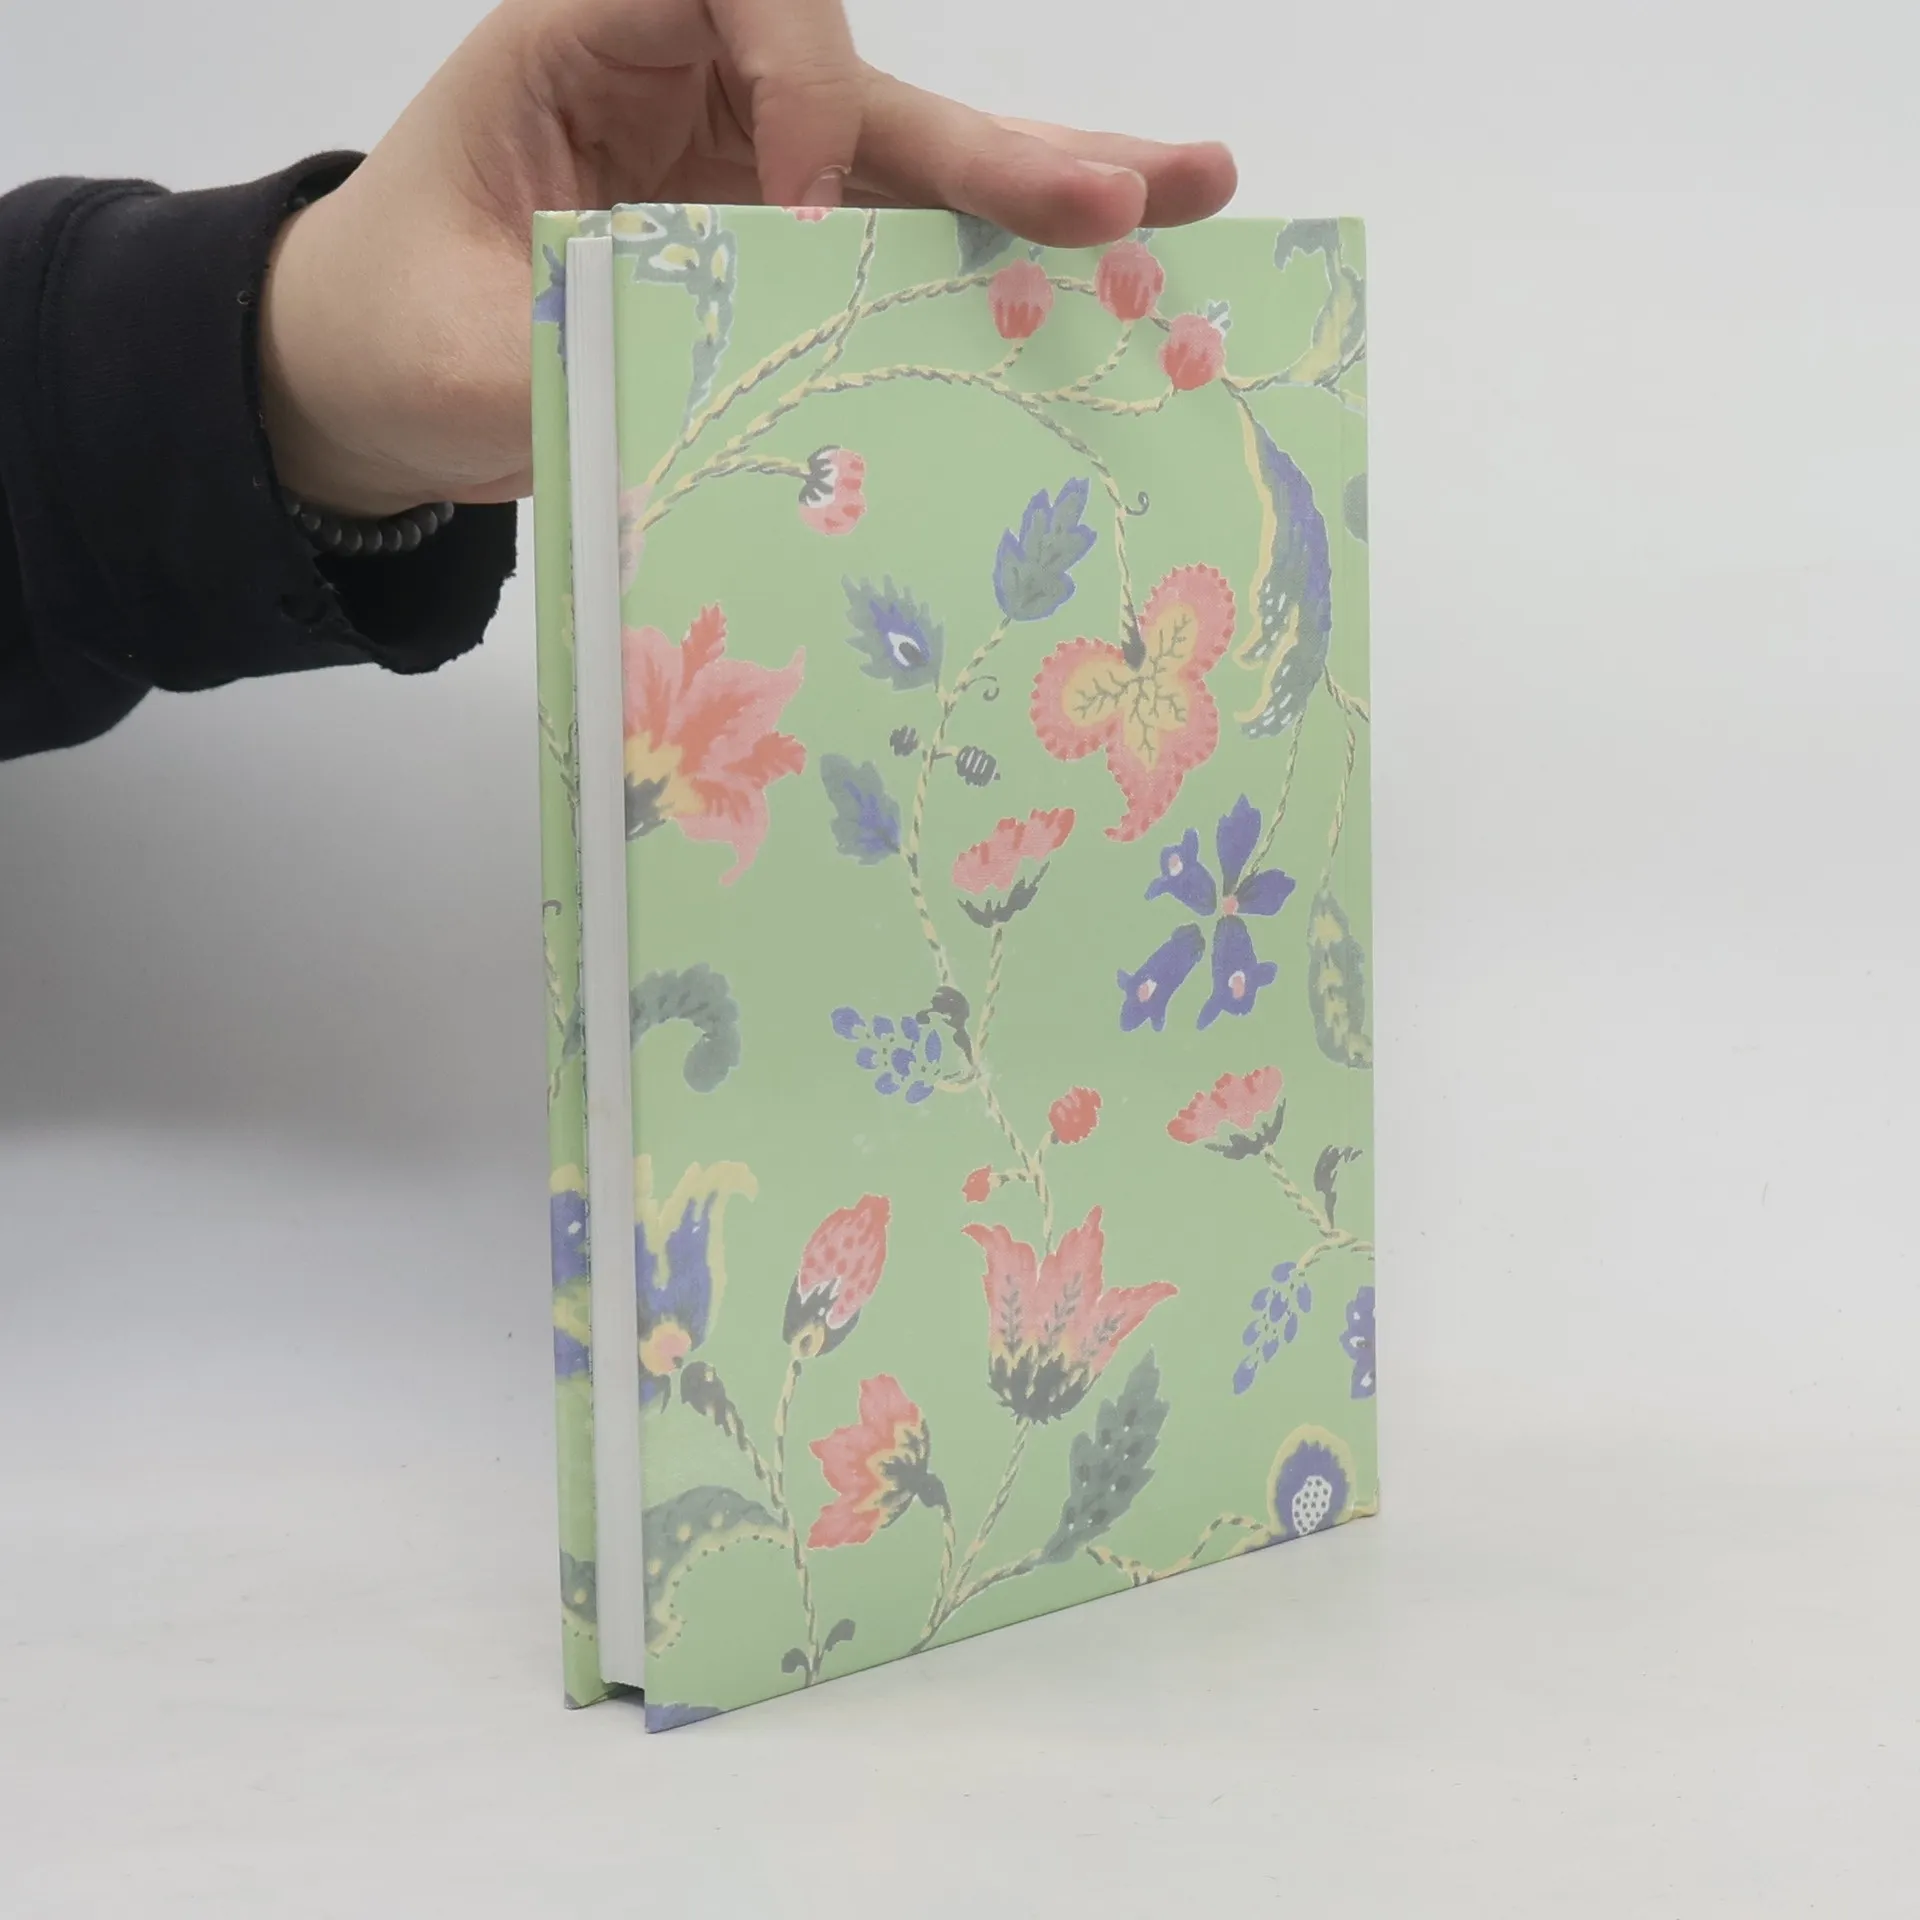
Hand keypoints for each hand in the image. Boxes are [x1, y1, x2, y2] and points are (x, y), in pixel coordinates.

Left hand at [259, 0, 1235, 517]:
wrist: (375, 369)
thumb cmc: (388, 323)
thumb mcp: (452, 346)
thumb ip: (578, 357)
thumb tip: (711, 417)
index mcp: (590, 44)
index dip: (796, 75)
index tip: (798, 211)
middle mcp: (696, 87)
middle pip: (866, 82)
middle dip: (993, 148)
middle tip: (1124, 194)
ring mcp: (753, 168)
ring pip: (914, 163)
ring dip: (1043, 195)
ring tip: (1186, 200)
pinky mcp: (786, 250)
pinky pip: (900, 252)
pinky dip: (992, 277)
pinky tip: (1105, 292)